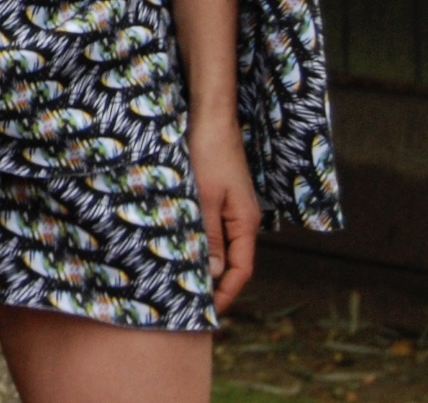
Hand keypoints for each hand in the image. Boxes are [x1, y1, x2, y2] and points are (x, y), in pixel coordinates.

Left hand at [186, 110, 260, 312]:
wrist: (209, 115)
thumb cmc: (207, 153)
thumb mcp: (204, 198)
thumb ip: (209, 236)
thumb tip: (213, 274)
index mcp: (245, 222)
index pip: (241, 270)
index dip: (224, 293)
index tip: (205, 312)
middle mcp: (243, 218)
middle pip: (233, 262)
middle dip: (214, 284)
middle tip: (189, 303)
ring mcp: (232, 207)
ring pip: (221, 245)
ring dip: (205, 263)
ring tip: (182, 281)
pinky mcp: (219, 195)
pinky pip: (213, 229)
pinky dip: (200, 243)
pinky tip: (181, 247)